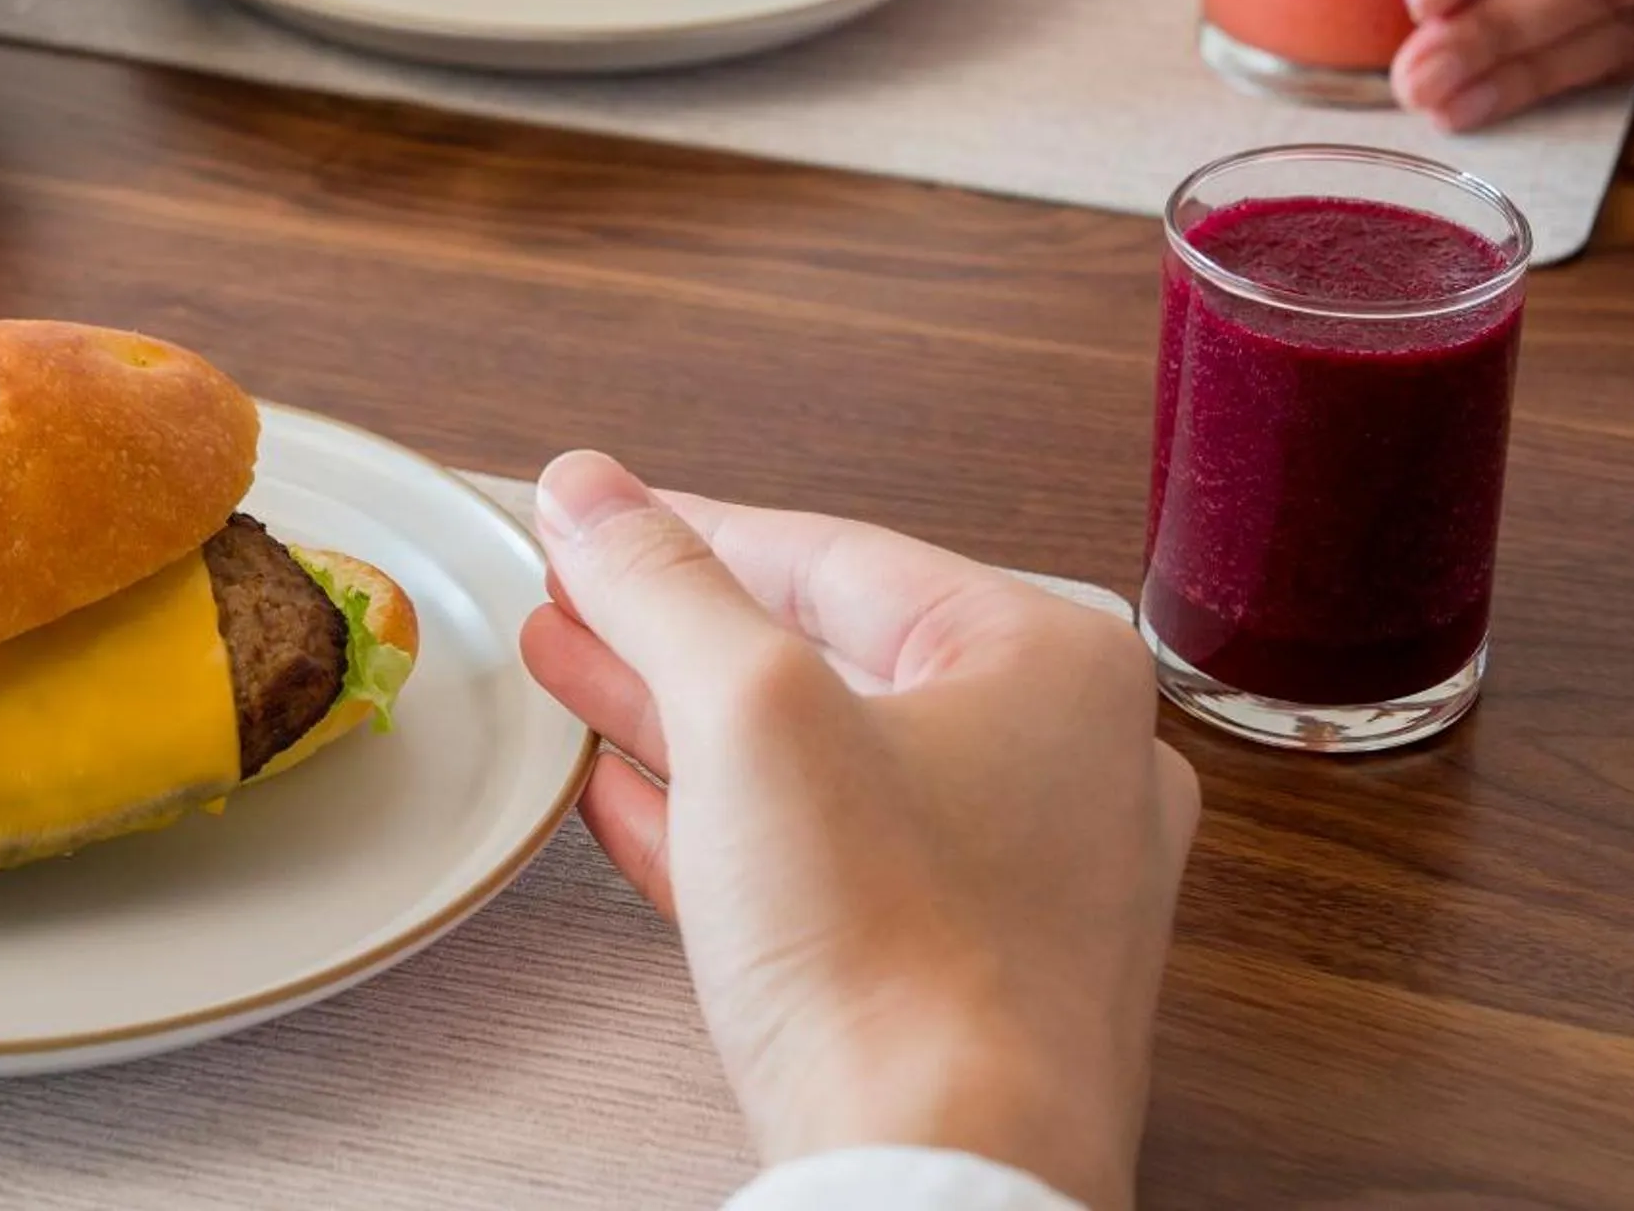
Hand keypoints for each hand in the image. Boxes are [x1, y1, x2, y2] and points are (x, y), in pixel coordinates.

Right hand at [524, 453, 1197, 1210]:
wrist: (937, 1178)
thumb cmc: (893, 955)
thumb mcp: (746, 710)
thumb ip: (663, 583)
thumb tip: (592, 490)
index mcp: (1052, 666)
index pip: (834, 553)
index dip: (687, 530)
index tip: (591, 516)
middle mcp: (1065, 764)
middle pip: (825, 655)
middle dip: (674, 631)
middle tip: (568, 597)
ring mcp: (1023, 879)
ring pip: (820, 763)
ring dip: (682, 721)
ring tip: (571, 677)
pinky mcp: (966, 975)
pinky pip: (831, 862)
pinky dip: (725, 824)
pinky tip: (623, 798)